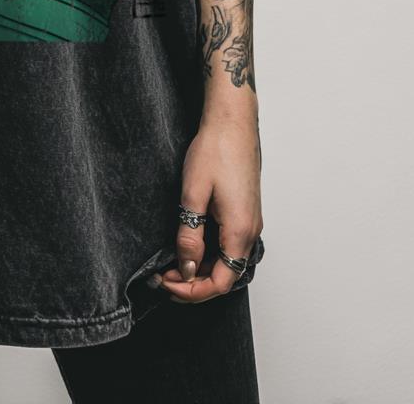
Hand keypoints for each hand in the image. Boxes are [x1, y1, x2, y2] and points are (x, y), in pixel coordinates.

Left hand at [156, 113, 262, 303]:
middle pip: (225, 275)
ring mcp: (250, 221)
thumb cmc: (215, 150)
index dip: (192, 291)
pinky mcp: (245, 211)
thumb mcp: (193, 194)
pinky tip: (189, 245)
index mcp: (240, 231)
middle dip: (193, 283)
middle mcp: (251, 231)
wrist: (232, 122)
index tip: (166, 283)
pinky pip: (229, 244)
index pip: (220, 282)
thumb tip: (187, 268)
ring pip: (227, 261)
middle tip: (162, 276)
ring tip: (171, 263)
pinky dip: (209, 253)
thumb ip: (190, 235)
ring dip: (201, 268)